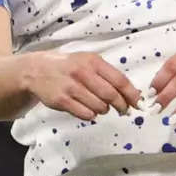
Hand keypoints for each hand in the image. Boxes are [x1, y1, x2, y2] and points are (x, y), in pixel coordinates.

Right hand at [23, 52, 141, 120]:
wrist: (37, 70)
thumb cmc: (69, 67)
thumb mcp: (88, 62)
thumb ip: (109, 75)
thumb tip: (134, 94)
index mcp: (92, 61)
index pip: (119, 80)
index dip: (131, 94)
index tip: (138, 103)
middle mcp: (82, 72)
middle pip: (111, 95)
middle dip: (121, 106)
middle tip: (123, 110)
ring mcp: (70, 87)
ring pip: (99, 107)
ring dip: (104, 110)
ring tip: (100, 106)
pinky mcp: (61, 101)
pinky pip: (85, 114)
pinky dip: (91, 114)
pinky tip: (87, 108)